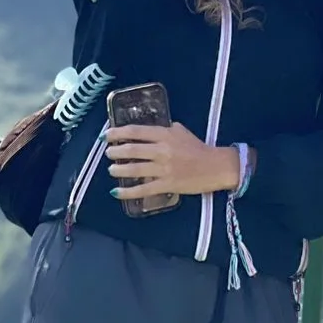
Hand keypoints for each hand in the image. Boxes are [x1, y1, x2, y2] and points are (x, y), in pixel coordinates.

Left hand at [105, 122, 240, 198]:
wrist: (216, 167)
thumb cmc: (199, 148)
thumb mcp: (182, 132)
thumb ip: (165, 130)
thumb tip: (149, 131)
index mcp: (165, 135)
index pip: (136, 132)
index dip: (118, 133)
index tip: (107, 135)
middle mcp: (162, 151)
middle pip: (131, 150)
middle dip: (115, 151)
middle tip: (108, 153)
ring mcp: (163, 169)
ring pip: (134, 170)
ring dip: (118, 169)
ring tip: (111, 169)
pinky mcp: (166, 185)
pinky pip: (142, 190)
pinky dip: (127, 192)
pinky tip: (116, 192)